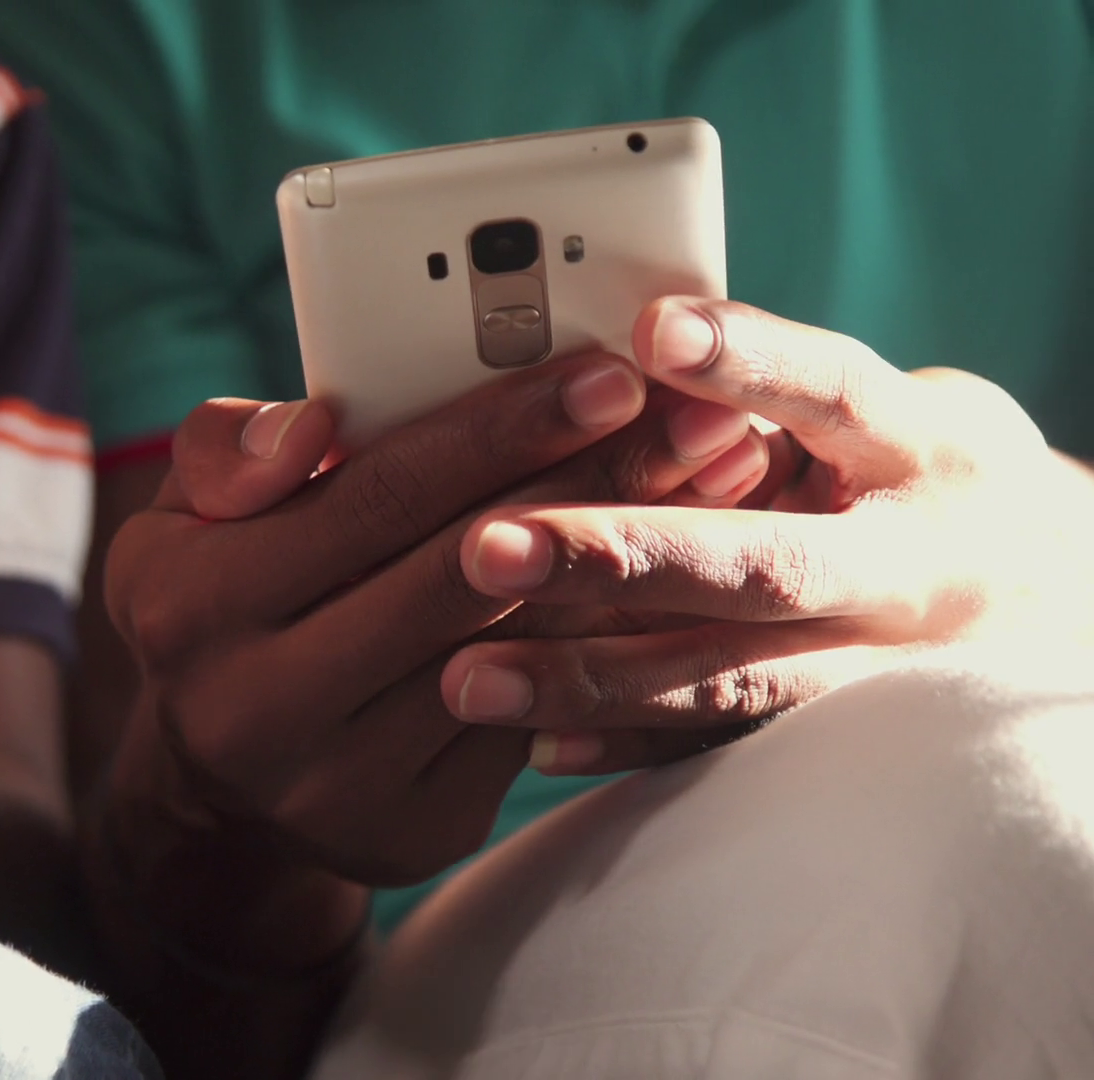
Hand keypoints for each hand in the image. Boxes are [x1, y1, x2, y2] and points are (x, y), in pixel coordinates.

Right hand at [106, 350, 766, 885]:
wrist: (214, 783)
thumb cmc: (214, 605)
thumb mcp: (178, 518)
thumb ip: (225, 450)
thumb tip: (316, 427)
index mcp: (194, 604)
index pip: (377, 498)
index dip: (501, 431)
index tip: (606, 374)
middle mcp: (259, 705)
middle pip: (464, 574)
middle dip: (593, 484)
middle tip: (698, 417)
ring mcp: (339, 780)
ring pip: (511, 653)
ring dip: (620, 561)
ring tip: (708, 486)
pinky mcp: (412, 830)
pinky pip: (529, 719)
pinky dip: (600, 642)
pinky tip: (660, 579)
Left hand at [442, 297, 1093, 773]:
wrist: (1064, 603)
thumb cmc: (921, 478)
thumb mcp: (887, 419)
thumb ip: (769, 401)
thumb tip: (611, 356)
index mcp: (924, 453)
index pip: (836, 393)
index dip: (750, 363)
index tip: (653, 331)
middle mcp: (915, 568)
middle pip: (764, 564)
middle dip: (618, 555)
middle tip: (486, 545)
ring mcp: (888, 670)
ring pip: (733, 680)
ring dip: (593, 677)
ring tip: (467, 678)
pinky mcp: (851, 744)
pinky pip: (729, 753)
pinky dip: (632, 748)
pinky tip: (538, 746)